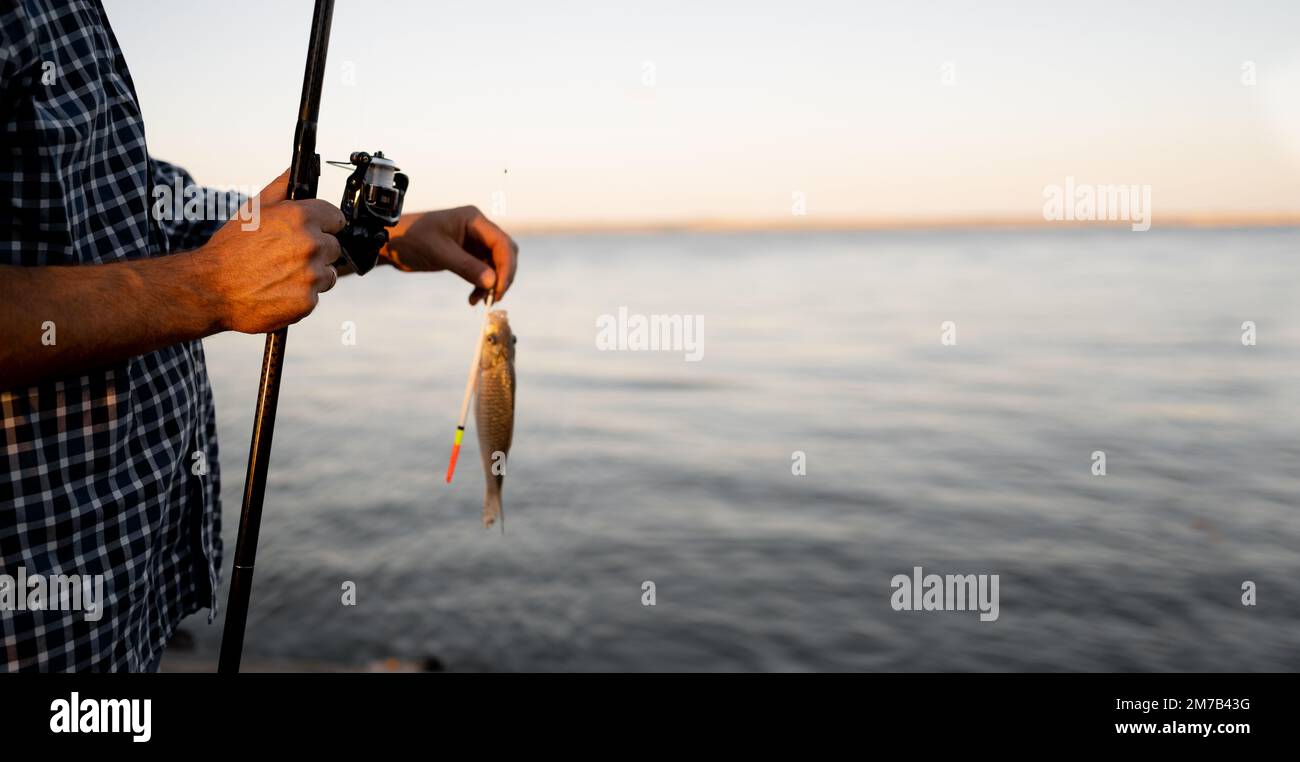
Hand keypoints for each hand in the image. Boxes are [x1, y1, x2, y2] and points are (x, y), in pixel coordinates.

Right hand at [205, 168, 344, 333]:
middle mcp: (310, 244)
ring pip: (328, 273)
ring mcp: (311, 274)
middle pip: (333, 247)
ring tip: (281, 274)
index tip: (314, 230)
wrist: (210, 289)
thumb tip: (296, 169)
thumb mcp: (253, 209)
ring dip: (312, 275)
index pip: (336, 218)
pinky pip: (316, 296)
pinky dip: (301, 296)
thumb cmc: (229, 249)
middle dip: (316, 251)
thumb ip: (281, 188)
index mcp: (300, 218)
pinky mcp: (307, 300)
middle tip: (288, 256)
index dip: (324, 224)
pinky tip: (279, 290)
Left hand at [381, 206, 518, 303]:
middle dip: (502, 276)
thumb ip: (466, 266)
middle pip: (504, 254)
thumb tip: (492, 282)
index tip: (499, 288)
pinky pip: (483, 271)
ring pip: (495, 265)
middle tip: (495, 297)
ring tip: (480, 301)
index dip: (506, 267)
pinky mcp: (467, 254)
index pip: (502, 243)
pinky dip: (481, 285)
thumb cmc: (411, 239)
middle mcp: (478, 229)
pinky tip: (473, 298)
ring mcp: (473, 242)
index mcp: (474, 220)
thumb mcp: (439, 252)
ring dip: (492, 284)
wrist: (392, 242)